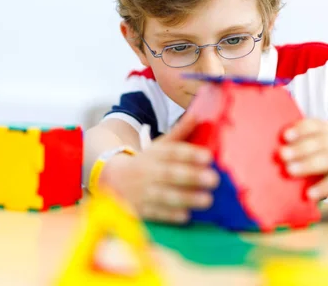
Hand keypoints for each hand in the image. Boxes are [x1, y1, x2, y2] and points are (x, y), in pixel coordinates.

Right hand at [103, 114, 218, 223]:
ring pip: (165, 195)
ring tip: (207, 199)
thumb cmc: (147, 162)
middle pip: (170, 174)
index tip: (209, 157)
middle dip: (192, 176)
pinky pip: (156, 213)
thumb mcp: (160, 146)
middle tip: (214, 179)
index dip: (190, 154)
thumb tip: (197, 113)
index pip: (173, 152)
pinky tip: (186, 215)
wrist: (113, 181)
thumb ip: (180, 132)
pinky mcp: (141, 210)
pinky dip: (170, 215)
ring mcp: (144, 192)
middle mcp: (149, 172)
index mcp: (155, 154)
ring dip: (186, 198)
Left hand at [279, 119, 327, 215]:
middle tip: (282, 155)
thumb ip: (305, 158)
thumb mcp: (320, 165)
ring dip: (309, 164)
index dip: (302, 128)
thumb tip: (278, 159)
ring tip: (290, 171)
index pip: (318, 125)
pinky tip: (311, 194)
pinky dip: (326, 185)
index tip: (284, 136)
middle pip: (323, 140)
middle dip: (300, 147)